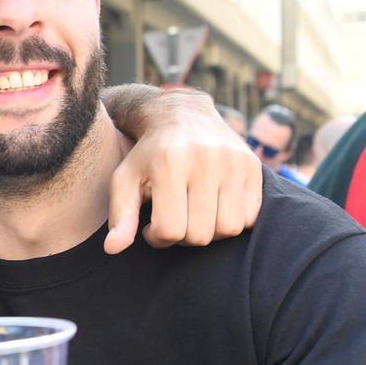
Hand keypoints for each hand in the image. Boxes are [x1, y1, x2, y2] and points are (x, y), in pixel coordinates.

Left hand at [103, 86, 262, 250]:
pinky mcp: (252, 166)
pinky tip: (214, 208)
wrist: (183, 115)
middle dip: (183, 236)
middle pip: (200, 234)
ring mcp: (233, 161)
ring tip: (193, 216)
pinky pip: (250, 218)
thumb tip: (113, 249)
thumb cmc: (148, 155)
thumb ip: (120, 215)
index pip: (170, 229)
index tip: (151, 226)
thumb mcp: (125, 179)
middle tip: (173, 220)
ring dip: (209, 232)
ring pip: (228, 229)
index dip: (158, 238)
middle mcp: (205, 159)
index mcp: (170, 162)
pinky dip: (232, 221)